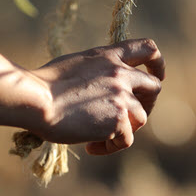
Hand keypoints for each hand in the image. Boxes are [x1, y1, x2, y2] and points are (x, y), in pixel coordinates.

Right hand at [27, 38, 164, 153]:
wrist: (37, 100)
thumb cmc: (42, 85)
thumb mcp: (74, 65)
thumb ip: (95, 72)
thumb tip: (99, 89)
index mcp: (108, 56)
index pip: (147, 49)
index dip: (157, 63)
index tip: (158, 75)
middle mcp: (120, 73)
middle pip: (154, 87)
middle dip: (147, 103)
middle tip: (130, 118)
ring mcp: (122, 96)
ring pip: (141, 118)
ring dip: (125, 130)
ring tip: (98, 138)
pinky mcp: (119, 120)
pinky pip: (126, 140)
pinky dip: (110, 147)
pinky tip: (90, 147)